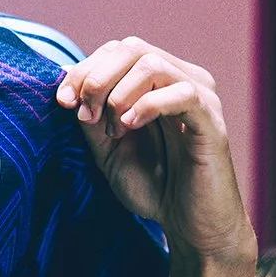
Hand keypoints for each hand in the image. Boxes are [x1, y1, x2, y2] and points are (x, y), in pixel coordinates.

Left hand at [55, 37, 256, 264]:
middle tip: (85, 115)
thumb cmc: (154, 187)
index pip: (118, 51)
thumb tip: (65, 76)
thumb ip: (90, 114)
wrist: (190, 228)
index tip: (63, 102)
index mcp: (158, 82)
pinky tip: (130, 126)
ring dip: (119, 94)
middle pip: (132, 48)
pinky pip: (182, 93)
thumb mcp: (108, 149)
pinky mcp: (212, 121)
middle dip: (97, 78)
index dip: (84, 70)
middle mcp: (181, 80)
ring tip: (113, 129)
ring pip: (152, 64)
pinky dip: (147, 105)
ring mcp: (200, 97)